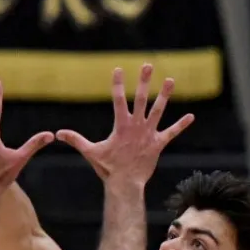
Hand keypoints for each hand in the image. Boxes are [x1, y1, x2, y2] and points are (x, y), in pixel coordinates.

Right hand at [56, 64, 193, 184]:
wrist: (125, 184)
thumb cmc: (107, 168)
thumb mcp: (90, 152)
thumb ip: (76, 140)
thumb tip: (58, 134)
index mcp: (121, 125)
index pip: (118, 100)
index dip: (118, 84)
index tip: (119, 69)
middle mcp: (136, 126)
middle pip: (141, 99)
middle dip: (144, 81)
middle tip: (148, 65)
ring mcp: (148, 134)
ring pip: (158, 110)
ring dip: (164, 95)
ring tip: (170, 80)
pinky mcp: (158, 144)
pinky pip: (171, 133)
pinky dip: (180, 125)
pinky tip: (191, 116)